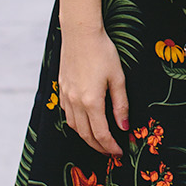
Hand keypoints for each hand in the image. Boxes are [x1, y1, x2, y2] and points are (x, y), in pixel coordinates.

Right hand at [59, 22, 128, 155]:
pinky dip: (76, 124)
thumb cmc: (102, 52)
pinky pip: (67, 115)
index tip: (119, 152)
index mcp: (91, 101)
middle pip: (86, 135)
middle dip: (99, 147)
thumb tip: (124, 127)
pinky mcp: (62, 89)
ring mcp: (66, 96)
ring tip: (99, 140)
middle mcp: (76, 102)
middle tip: (110, 151)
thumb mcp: (118, 78)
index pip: (101, 134)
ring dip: (87, 137)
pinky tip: (85, 122)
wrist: (80, 33)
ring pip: (74, 127)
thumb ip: (120, 105)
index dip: (110, 146)